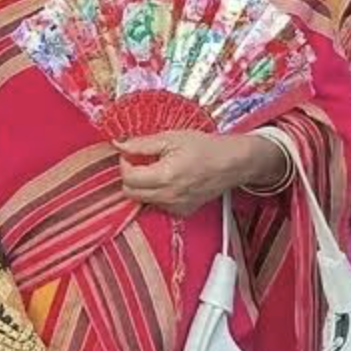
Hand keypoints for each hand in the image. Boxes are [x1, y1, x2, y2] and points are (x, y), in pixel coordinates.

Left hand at [117, 131, 281, 217]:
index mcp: (165, 176)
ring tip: (156, 168)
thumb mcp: (171, 138)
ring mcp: (176, 207)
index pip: (128, 178)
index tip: (131, 153)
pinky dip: (156, 193)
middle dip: (130, 175)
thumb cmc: (205, 148)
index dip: (124, 163)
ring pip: (142, 200)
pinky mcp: (183, 212)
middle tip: (140, 161)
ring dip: (142, 185)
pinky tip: (168, 180)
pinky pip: (158, 205)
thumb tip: (119, 144)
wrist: (232, 163)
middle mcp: (169, 196)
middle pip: (131, 192)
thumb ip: (141, 144)